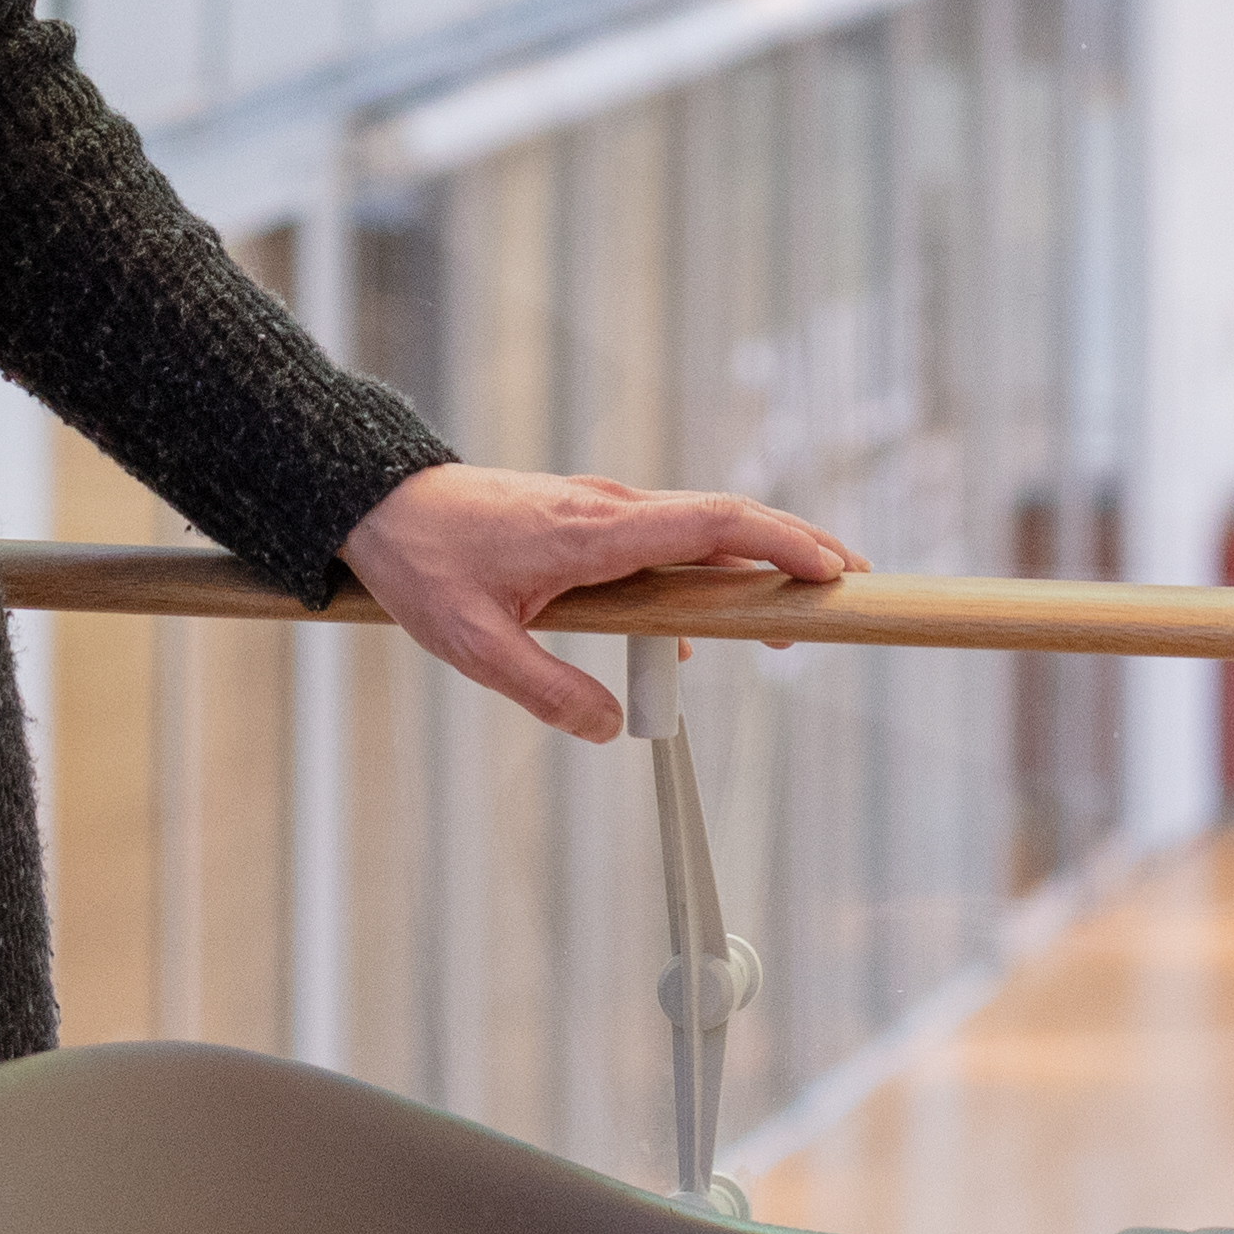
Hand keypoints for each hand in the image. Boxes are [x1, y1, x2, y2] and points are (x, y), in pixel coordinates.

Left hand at [340, 463, 859, 741]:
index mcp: (597, 532)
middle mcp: (611, 508)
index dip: (780, 542)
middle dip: (796, 545)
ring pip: (700, 525)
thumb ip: (548, 690)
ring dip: (754, 556)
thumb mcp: (475, 647)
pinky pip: (663, 538)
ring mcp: (602, 507)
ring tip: (791, 610)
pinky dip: (704, 566)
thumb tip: (614, 730)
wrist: (381, 503)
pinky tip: (695, 626)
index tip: (831, 569)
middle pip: (727, 516)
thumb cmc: (426, 567)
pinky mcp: (589, 517)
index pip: (713, 523)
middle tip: (851, 583)